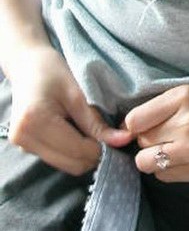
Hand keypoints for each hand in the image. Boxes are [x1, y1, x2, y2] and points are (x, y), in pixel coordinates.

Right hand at [7, 45, 130, 174]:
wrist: (26, 64)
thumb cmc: (52, 71)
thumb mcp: (77, 95)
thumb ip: (97, 123)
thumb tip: (125, 140)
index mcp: (36, 121)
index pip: (78, 150)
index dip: (102, 149)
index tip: (119, 137)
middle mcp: (24, 137)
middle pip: (72, 164)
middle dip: (94, 155)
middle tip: (109, 137)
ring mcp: (21, 144)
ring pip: (66, 165)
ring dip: (84, 155)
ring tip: (93, 134)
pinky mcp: (24, 146)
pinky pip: (57, 159)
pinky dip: (72, 152)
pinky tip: (78, 134)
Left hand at [124, 85, 188, 181]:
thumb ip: (166, 108)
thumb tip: (131, 128)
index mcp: (184, 96)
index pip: (135, 119)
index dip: (137, 127)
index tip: (147, 128)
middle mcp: (185, 120)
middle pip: (141, 140)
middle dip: (150, 142)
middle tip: (171, 139)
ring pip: (146, 161)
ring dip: (155, 159)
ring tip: (175, 153)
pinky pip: (165, 176)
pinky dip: (170, 171)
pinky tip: (188, 162)